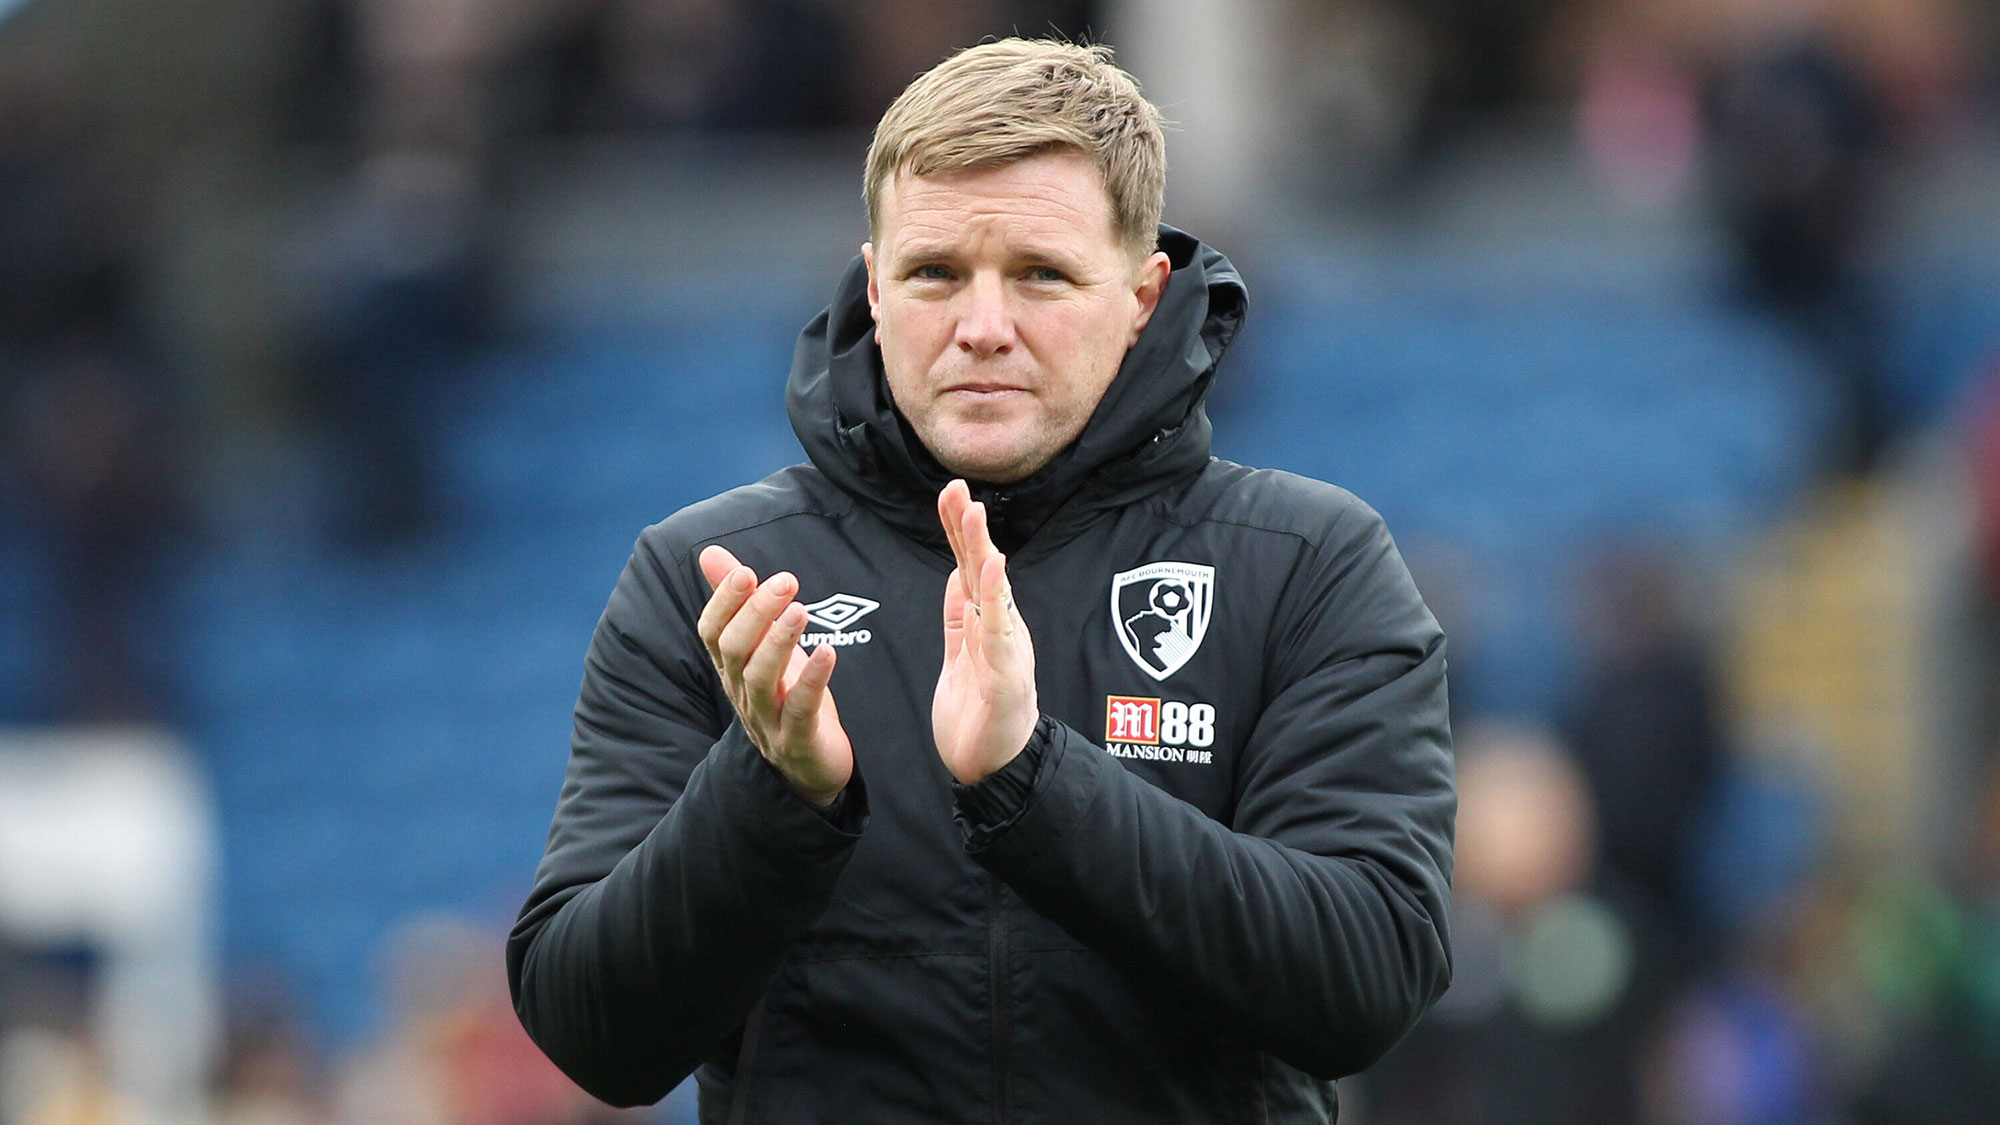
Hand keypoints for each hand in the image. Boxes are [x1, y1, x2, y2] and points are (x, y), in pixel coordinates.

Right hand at [697, 545, 852, 805]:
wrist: (810, 767)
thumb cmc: (787, 696)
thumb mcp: (763, 645)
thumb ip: (738, 601)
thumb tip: (709, 552)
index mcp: (732, 669)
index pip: (712, 633)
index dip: (723, 603)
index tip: (746, 571)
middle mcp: (742, 693)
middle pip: (735, 651)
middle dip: (756, 613)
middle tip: (785, 581)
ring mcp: (768, 720)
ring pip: (761, 679)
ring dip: (779, 641)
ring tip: (800, 610)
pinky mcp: (798, 740)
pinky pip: (801, 709)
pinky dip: (813, 680)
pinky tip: (827, 652)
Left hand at [933, 480, 1039, 784]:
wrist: (992, 768)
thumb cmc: (978, 714)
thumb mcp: (959, 655)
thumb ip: (959, 617)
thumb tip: (957, 574)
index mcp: (986, 624)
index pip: (968, 568)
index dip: (957, 531)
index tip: (947, 493)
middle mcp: (1000, 629)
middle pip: (982, 569)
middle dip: (967, 527)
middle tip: (956, 486)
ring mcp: (1007, 649)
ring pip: (993, 591)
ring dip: (981, 549)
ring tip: (972, 512)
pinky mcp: (1007, 674)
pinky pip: (1000, 630)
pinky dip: (996, 597)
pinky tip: (993, 566)